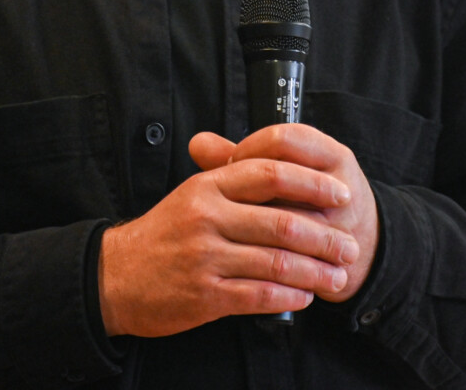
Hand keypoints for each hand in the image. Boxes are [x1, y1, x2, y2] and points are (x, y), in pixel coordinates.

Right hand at [98, 142, 359, 337]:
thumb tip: (286, 169)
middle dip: (325, 237)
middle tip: (350, 246)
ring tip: (338, 277)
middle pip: (282, 222)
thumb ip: (233, 180)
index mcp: (208, 186)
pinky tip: (305, 296)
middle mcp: (208, 217)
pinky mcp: (205, 295)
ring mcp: (206, 257)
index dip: (312, 183)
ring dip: (315, 272)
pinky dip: (289, 297)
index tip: (341, 193)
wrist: (114, 276)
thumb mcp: (192, 194)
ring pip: (276, 262)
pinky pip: (259, 295)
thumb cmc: (163, 234)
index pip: (269, 173)